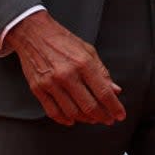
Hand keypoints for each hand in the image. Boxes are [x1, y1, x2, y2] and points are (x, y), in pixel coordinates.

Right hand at [4, 11, 124, 126]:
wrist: (34, 34)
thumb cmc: (64, 42)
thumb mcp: (89, 51)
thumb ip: (102, 72)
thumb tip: (115, 91)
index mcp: (83, 63)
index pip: (103, 92)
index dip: (114, 106)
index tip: (120, 115)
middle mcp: (67, 75)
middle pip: (89, 105)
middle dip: (102, 116)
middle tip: (108, 120)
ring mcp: (51, 84)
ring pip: (72, 111)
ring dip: (85, 119)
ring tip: (94, 119)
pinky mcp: (38, 89)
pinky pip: (53, 111)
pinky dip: (64, 119)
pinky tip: (73, 120)